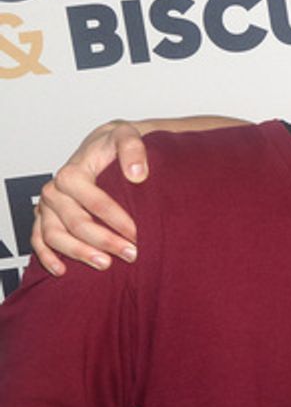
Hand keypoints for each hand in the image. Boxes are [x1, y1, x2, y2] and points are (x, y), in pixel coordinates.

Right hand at [32, 121, 146, 275]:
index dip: (115, 219)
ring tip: (105, 265)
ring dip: (78, 253)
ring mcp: (46, 205)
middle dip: (103, 241)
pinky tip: (63, 270)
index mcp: (72, 172)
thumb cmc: (115, 143)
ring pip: (54, 235)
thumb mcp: (127, 136)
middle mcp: (55, 190)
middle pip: (75, 222)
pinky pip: (38, 239)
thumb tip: (136, 174)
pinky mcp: (44, 216)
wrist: (104, 144)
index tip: (137, 234)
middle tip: (131, 254)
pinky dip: (47, 256)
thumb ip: (132, 149)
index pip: (92, 201)